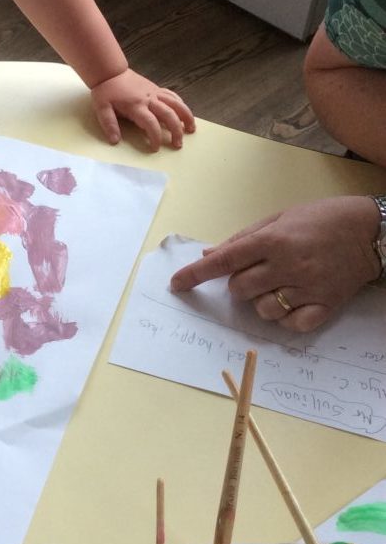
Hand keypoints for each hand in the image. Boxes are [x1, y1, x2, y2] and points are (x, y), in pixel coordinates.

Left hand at [90, 69, 194, 150]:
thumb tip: (115, 141)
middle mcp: (149, 99)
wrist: (110, 71)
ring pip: (176, 104)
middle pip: (169, 115)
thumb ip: (109, 124)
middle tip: (177, 144)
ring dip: (186, 116)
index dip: (155, 137)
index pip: (151, 123)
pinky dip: (181, 104)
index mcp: (136, 106)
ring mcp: (154, 92)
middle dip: (176, 131)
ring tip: (191, 129)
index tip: (155, 148)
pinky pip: (172, 96)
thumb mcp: (101, 108)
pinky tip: (184, 113)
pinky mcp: (156, 88)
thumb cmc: (106, 91)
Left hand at [170, 196, 381, 331]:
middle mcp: (287, 265)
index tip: (177, 285)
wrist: (368, 231)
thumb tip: (209, 255)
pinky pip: (292, 324)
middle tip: (256, 272)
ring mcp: (307, 287)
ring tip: (277, 285)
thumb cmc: (319, 219)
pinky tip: (292, 301)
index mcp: (271, 240)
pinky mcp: (326, 306)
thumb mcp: (278, 218)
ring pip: (263, 309)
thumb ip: (242, 239)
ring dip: (260, 301)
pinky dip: (285, 317)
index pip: (223, 262)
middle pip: (239, 289)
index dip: (195, 275)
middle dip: (237, 284)